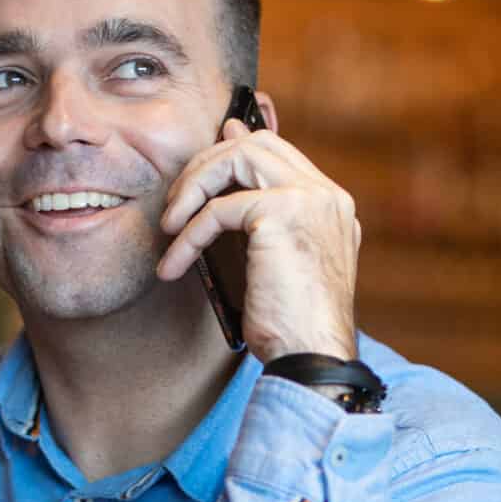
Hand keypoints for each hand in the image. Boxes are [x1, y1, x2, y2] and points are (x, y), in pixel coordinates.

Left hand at [155, 112, 359, 362]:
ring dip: (192, 187)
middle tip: (177, 203)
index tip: (198, 168)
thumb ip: (259, 221)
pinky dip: (187, 237)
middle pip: (256, 143)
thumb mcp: (277, 262)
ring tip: (169, 226)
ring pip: (236, 158)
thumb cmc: (292, 324)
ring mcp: (309, 200)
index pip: (278, 152)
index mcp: (330, 204)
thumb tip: (228, 190)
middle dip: (206, 165)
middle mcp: (326, 195)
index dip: (231, 151)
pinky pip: (217, 209)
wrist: (312, 358)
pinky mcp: (283, 214)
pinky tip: (174, 265)